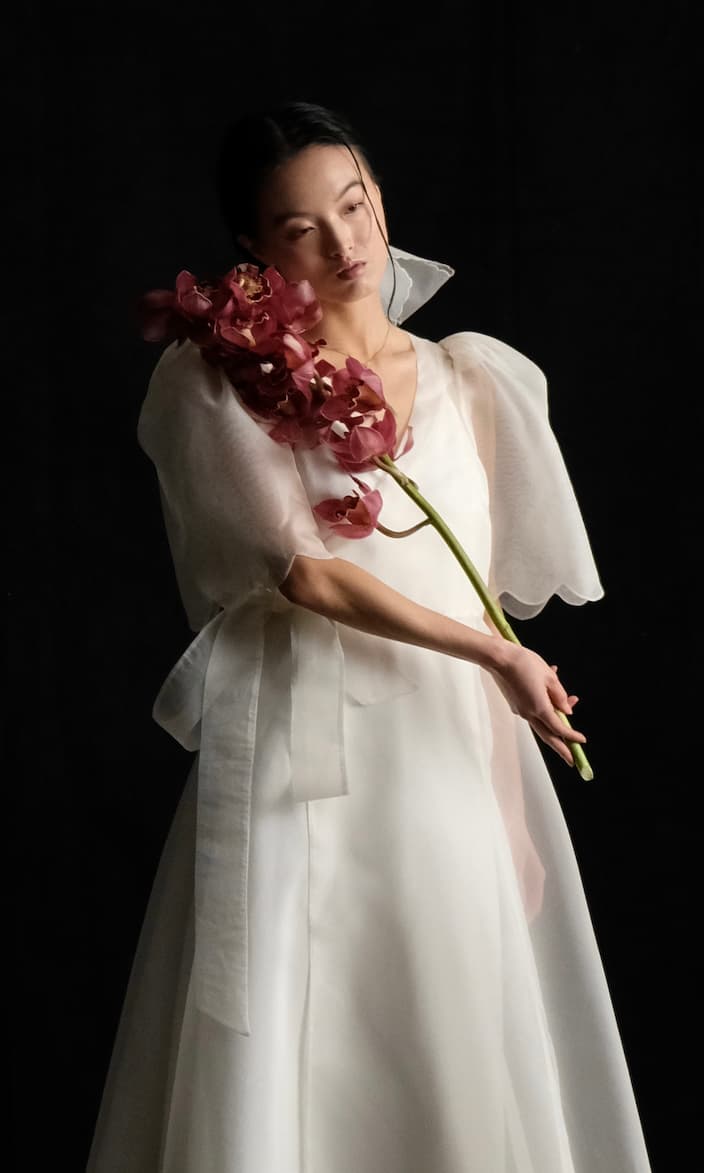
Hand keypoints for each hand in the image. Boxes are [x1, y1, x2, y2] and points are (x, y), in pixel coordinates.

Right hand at [488, 644, 585, 766]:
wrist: (498, 658)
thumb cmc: (523, 663)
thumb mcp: (549, 676)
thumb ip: (560, 695)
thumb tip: (566, 710)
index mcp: (539, 707)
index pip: (559, 728)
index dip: (571, 736)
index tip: (581, 742)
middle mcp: (528, 713)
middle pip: (547, 736)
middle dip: (561, 749)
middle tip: (571, 760)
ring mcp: (520, 709)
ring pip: (541, 723)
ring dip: (554, 723)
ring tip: (567, 712)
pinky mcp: (515, 703)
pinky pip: (533, 710)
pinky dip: (544, 707)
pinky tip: (549, 692)